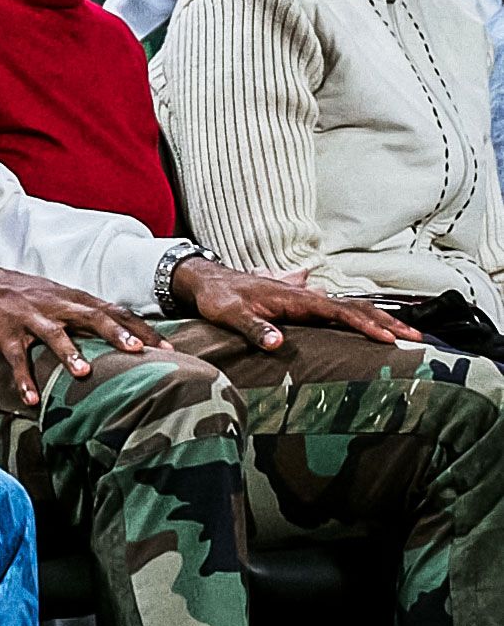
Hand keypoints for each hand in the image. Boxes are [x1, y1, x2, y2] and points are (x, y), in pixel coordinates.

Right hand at [0, 260, 156, 405]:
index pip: (114, 311)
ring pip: (53, 334)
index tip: (168, 349)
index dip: (141, 329)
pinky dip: (22, 377)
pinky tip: (30, 398)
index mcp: (73, 298)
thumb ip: (88, 316)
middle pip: (91, 316)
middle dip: (115, 333)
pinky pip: (15, 357)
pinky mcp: (5, 333)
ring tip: (84, 373)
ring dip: (69, 353)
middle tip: (138, 351)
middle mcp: (56, 305)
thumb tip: (125, 339)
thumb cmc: (24, 296)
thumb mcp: (59, 298)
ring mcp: (29, 318)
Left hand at [170, 256, 415, 349]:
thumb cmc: (220, 298)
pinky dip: (363, 320)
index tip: (389, 339)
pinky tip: (376, 330)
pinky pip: (340, 313)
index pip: (340, 312)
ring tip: (407, 336)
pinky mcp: (303, 306)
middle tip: (417, 339)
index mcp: (296, 298)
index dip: (366, 325)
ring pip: (352, 309)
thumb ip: (253, 328)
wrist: (209, 282)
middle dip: (388, 323)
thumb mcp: (231, 314)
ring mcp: (307, 300)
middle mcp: (307, 296)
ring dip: (380, 321)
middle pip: (356, 308)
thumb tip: (276, 344)